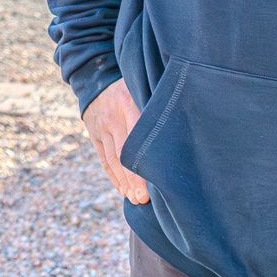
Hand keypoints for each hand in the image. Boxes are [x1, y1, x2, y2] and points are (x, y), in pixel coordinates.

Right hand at [81, 79, 148, 203]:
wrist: (96, 76)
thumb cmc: (131, 83)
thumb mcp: (144, 86)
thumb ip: (157, 104)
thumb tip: (183, 127)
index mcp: (128, 104)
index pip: (135, 140)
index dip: (142, 164)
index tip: (152, 184)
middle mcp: (112, 117)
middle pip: (122, 154)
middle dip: (132, 180)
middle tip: (142, 200)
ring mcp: (101, 127)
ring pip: (112, 159)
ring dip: (123, 182)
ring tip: (134, 199)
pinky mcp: (94, 133)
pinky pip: (103, 158)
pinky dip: (112, 175)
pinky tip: (122, 188)